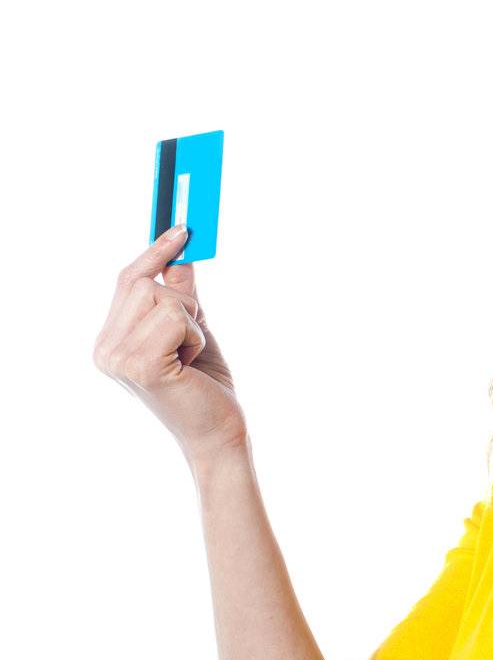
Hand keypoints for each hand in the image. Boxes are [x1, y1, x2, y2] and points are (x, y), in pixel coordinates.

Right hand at [92, 226, 247, 461]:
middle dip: (184, 302)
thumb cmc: (207, 386)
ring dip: (192, 322)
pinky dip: (196, 336)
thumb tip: (181, 254)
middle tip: (193, 340)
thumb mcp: (195, 330)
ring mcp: (116, 357)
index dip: (154, 252)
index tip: (181, 226)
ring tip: (190, 357)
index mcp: (111, 340)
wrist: (219, 433)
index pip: (127, 281)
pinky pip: (176, 316)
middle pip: (144, 282)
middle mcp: (105, 348)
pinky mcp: (139, 364)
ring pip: (163, 296)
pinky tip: (190, 366)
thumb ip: (181, 294)